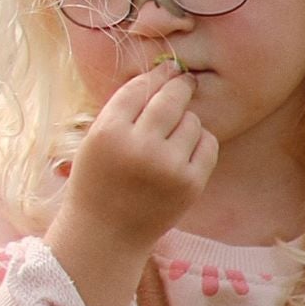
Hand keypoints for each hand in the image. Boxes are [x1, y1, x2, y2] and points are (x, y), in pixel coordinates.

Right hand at [59, 54, 217, 250]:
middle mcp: (140, 147)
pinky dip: (200, 142)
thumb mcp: (96, 140)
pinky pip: (208, 144)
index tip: (167, 69)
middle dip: (180, 86)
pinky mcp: (190, 184)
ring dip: (186, 121)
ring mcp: (168, 167)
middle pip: (171, 98)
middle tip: (185, 81)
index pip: (140, 88)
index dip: (156, 75)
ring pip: (192, 120)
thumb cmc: (99, 181)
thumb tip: (165, 73)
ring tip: (171, 137)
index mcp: (109, 132)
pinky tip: (184, 151)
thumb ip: (124, 109)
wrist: (106, 235)